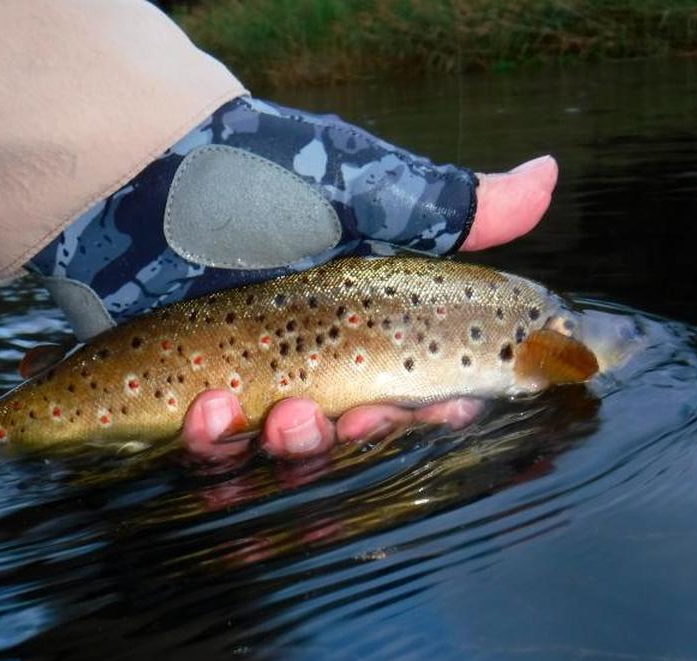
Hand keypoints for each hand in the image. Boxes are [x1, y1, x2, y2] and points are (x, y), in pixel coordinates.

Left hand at [173, 153, 555, 459]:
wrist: (144, 168)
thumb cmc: (265, 177)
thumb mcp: (372, 193)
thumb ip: (459, 208)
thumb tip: (551, 175)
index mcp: (364, 329)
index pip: (419, 392)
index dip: (441, 413)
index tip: (451, 410)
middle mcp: (310, 366)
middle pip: (354, 439)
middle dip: (363, 439)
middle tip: (358, 418)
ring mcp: (244, 388)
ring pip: (282, 457)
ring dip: (295, 449)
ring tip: (283, 414)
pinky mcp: (181, 403)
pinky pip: (206, 450)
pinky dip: (212, 442)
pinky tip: (209, 407)